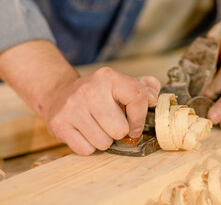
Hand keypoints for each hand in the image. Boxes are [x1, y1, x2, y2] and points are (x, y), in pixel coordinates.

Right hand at [44, 67, 160, 154]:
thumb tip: (154, 97)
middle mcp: (89, 90)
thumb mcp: (120, 83)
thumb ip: (143, 87)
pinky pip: (87, 150)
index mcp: (108, 77)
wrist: (59, 94)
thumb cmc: (96, 93)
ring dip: (104, 140)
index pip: (137, 98)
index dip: (140, 117)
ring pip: (104, 143)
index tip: (135, 125)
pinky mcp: (60, 124)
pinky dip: (89, 146)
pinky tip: (85, 132)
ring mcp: (73, 108)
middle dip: (119, 131)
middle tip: (111, 124)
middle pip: (120, 129)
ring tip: (97, 127)